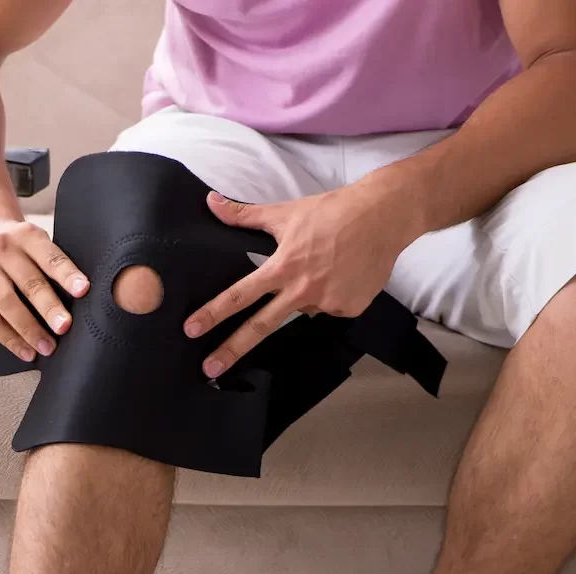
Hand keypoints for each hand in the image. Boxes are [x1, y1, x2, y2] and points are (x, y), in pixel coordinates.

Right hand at [0, 218, 89, 361]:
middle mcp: (2, 250)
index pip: (50, 257)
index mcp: (26, 235)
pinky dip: (8, 338)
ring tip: (46, 347)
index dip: (66, 274)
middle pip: (28, 283)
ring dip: (28, 329)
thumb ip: (52, 263)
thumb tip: (78, 299)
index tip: (83, 290)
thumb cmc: (15, 242)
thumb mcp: (35, 240)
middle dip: (48, 308)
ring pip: (6, 303)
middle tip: (64, 327)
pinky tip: (24, 350)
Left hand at [183, 181, 424, 377]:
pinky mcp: (351, 308)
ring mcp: (328, 302)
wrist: (384, 216)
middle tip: (209, 369)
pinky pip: (330, 307)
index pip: (240, 295)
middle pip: (261, 326)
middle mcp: (303, 290)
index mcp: (283, 267)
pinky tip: (342, 273)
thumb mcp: (285, 212)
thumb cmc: (332, 211)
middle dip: (232, 350)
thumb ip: (244, 215)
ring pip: (302, 309)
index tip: (191, 329)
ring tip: (324, 266)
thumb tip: (211, 201)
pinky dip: (330, 295)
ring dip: (303, 295)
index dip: (213, 312)